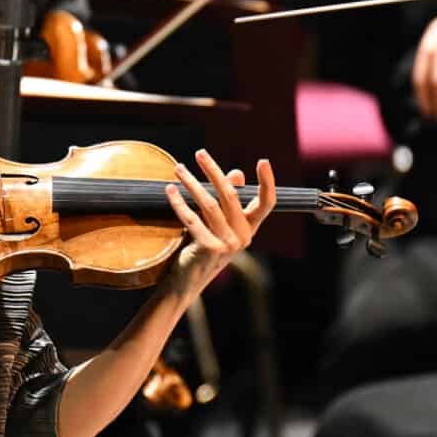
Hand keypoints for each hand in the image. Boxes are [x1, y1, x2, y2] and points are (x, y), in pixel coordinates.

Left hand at [160, 150, 274, 299]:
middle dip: (213, 170)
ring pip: (209, 204)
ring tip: (178, 168)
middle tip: (199, 153)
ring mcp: (227, 244)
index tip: (263, 161)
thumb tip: (237, 173)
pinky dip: (179, 202)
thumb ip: (227, 201)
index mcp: (249, 229)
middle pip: (231, 195)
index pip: (266, 204)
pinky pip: (192, 218)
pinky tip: (169, 190)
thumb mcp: (217, 224)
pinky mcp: (210, 248)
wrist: (186, 283)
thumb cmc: (201, 248)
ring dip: (192, 182)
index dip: (268, 182)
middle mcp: (243, 237)